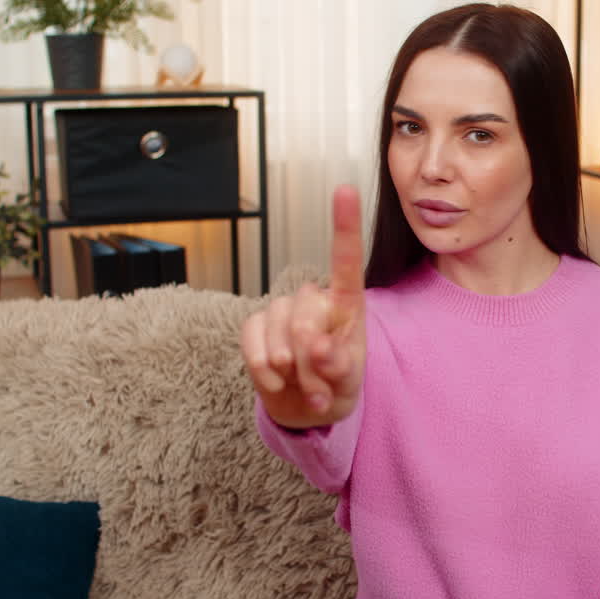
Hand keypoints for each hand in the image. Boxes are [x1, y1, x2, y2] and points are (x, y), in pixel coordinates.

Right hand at [241, 186, 365, 428]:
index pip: (346, 262)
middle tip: (321, 392)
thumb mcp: (347, 380)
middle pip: (305, 316)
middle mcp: (313, 299)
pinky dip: (263, 370)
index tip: (345, 190)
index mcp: (346, 304)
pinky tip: (277, 381)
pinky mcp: (255, 325)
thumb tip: (316, 348)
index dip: (344, 226)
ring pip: (278, 333)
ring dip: (290, 371)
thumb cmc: (336, 385)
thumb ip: (338, 365)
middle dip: (312, 362)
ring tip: (304, 389)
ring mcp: (281, 310)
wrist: (306, 408)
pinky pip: (252, 343)